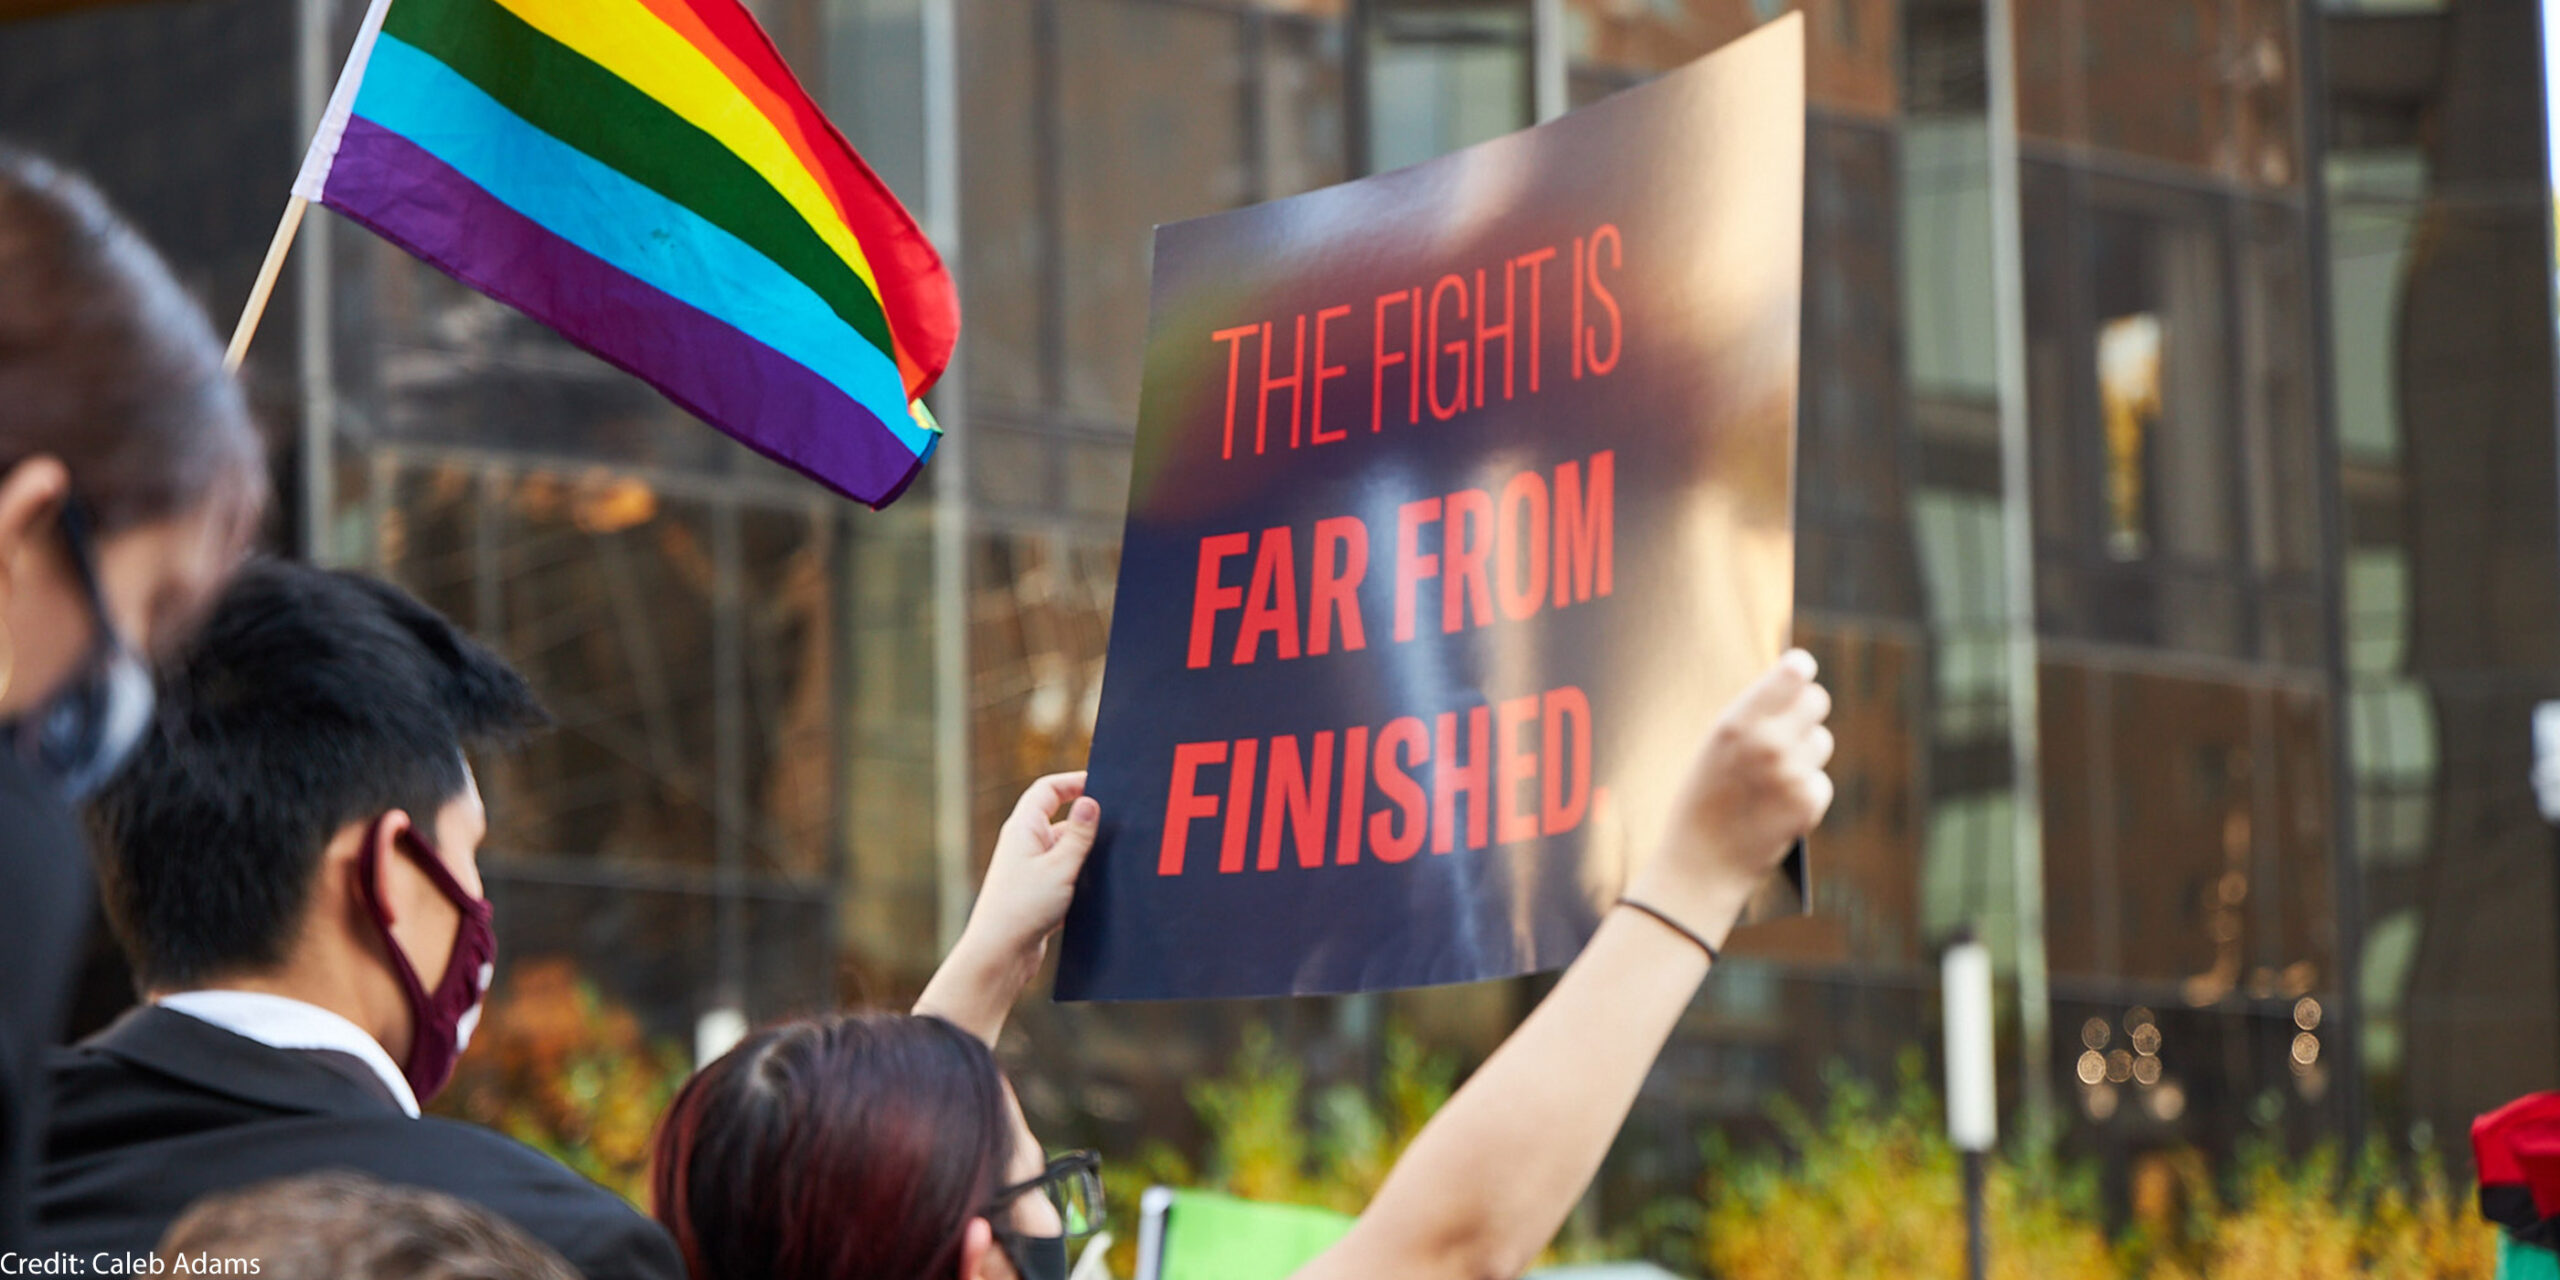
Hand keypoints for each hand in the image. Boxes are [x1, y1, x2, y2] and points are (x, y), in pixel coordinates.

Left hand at [963, 771, 1101, 971]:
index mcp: (1024, 828)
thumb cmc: (1023, 907)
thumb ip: (1079, 834)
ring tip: (1113, 859)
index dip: (1073, 781)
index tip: (1102, 783)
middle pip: (1060, 819)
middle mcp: (1024, 844)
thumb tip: (1090, 801)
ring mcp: (1030, 869)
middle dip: (1087, 821)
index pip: (1048, 790)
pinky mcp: (1038, 893)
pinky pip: (1065, 874)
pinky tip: (1100, 888)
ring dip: (1086, 853)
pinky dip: (1081, 877)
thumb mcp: (1060, 866)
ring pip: (1065, 850)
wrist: (1000, 954)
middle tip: (1118, 822)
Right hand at [1626, 649, 1833, 949]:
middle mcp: (1766, 742)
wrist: (1698, 867)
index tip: (1801, 670)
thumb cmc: (1699, 806)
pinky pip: (1820, 782)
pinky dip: (1806, 793)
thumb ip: (1748, 719)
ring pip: (1821, 742)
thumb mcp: (1711, 751)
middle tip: (1793, 727)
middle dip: (1807, 712)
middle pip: (1817, 701)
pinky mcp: (1808, 803)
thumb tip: (1790, 687)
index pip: (1792, 673)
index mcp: (1735, 722)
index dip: (1800, 669)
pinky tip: (1778, 808)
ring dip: (1806, 755)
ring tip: (1774, 777)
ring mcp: (1790, 773)